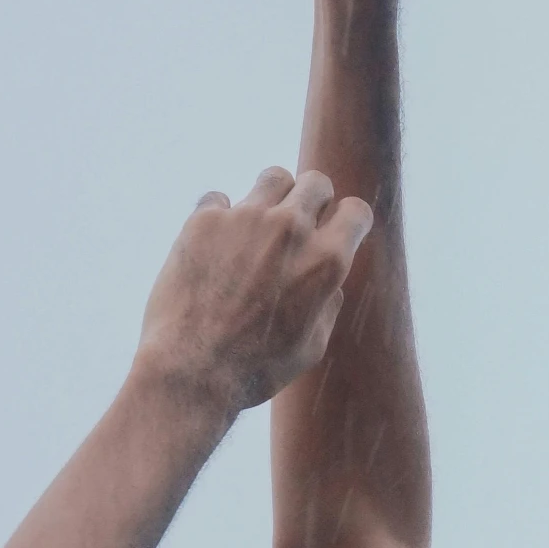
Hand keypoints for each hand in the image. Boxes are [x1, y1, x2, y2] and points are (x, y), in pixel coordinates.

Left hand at [136, 168, 372, 412]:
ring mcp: (247, 218)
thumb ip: (327, 305)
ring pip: (273, 178)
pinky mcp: (205, 219)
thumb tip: (330, 283)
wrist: (192, 368)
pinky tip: (214, 245)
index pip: (356, 210)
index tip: (336, 229)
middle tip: (298, 223)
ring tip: (257, 226)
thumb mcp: (311, 346)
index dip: (348, 220)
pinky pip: (220, 199)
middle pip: (316, 182)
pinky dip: (220, 217)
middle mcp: (292, 229)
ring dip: (272, 198)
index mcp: (327, 262)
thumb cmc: (256, 368)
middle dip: (313, 199)